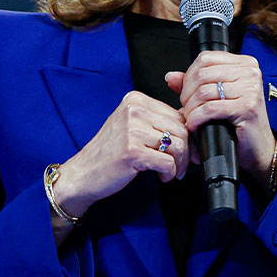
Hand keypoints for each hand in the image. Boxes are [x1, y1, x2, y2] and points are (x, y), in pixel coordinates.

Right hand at [53, 91, 189, 217]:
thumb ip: (157, 121)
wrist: (83, 174)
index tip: (188, 151)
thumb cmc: (109, 153)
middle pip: (181, 129)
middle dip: (187, 152)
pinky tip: (162, 177)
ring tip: (170, 172)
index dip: (187, 135)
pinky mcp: (132, 151)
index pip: (177, 114)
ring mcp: (132, 129)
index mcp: (135, 99)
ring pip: (178, 145)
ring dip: (179, 164)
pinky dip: (169, 173)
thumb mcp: (131, 126)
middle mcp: (134, 110)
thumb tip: (193, 127)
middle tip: (181, 166)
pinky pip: (168, 162)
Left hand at [166, 52, 275, 183]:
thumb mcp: (216, 97)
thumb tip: (171, 77)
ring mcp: (250, 89)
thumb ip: (194, 84)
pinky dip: (196, 118)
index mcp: (245, 64)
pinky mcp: (247, 107)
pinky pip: (210, 109)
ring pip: (204, 91)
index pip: (206, 58)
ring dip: (190, 108)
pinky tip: (194, 125)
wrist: (258, 147)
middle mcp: (250, 73)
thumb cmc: (238, 122)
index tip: (186, 91)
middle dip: (187, 93)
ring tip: (190, 118)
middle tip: (186, 108)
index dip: (189, 75)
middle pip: (203, 74)